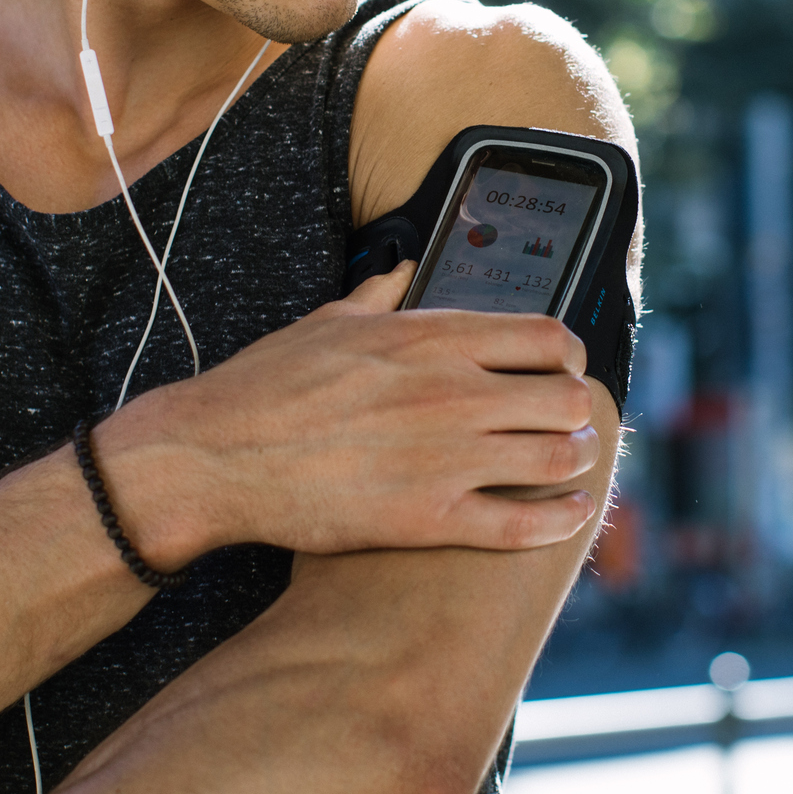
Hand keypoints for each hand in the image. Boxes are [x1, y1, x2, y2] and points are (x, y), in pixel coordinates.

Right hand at [98, 266, 602, 566]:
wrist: (215, 456)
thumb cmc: (264, 387)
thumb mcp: (327, 320)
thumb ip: (380, 293)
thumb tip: (404, 268)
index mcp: (429, 338)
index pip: (546, 336)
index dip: (569, 356)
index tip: (563, 370)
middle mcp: (449, 392)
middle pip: (566, 397)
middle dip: (577, 412)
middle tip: (569, 424)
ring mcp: (444, 456)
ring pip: (558, 457)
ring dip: (575, 462)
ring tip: (569, 466)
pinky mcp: (428, 518)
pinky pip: (523, 524)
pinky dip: (559, 520)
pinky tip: (567, 515)